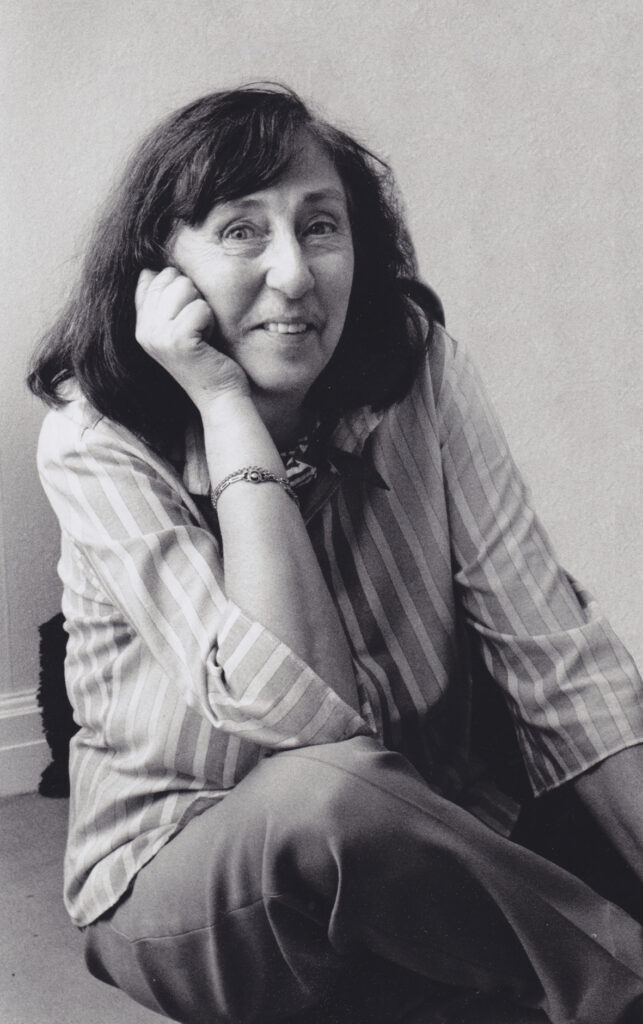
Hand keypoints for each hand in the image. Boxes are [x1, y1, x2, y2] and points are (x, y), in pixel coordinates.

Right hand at [134, 267, 248, 408]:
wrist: (220, 397)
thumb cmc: (208, 359)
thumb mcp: (178, 328)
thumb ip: (163, 301)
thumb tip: (151, 270)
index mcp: (141, 326)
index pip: (149, 277)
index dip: (178, 288)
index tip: (186, 318)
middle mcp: (145, 331)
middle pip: (169, 277)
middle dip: (192, 296)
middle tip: (197, 328)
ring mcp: (159, 336)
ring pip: (184, 287)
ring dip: (202, 308)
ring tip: (202, 333)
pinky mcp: (179, 341)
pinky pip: (200, 307)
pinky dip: (211, 321)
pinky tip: (208, 341)